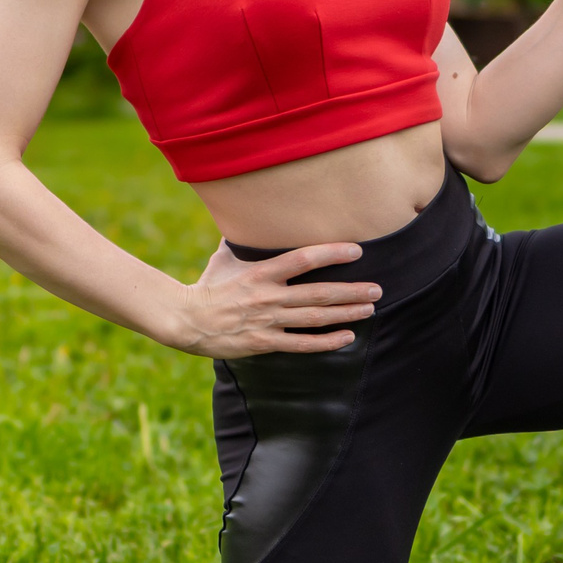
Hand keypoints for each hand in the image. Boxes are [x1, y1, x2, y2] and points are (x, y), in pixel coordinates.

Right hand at [164, 241, 380, 356]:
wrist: (186, 319)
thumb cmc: (207, 285)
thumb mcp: (225, 258)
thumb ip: (245, 242)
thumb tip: (252, 219)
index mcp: (261, 273)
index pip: (303, 259)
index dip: (331, 254)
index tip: (356, 251)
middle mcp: (268, 297)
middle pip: (318, 292)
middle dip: (352, 291)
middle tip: (377, 288)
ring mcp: (268, 321)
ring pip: (315, 317)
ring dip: (346, 313)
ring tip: (370, 308)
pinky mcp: (265, 343)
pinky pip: (302, 344)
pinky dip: (327, 342)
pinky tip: (347, 336)